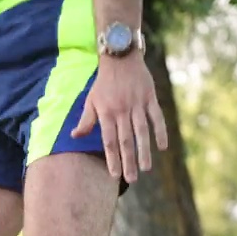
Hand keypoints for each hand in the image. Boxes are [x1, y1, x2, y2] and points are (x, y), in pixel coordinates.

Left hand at [71, 56, 168, 183]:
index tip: (114, 175)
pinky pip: (156, 117)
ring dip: (144, 151)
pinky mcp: (150, 97)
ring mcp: (137, 104)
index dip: (112, 158)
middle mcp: (122, 110)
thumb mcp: (91, 100)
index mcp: (106, 112)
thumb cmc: (104, 82)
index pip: (109, 141)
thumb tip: (74, 137)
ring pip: (142, 131)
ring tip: (146, 168)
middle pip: (126, 140)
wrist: (120, 56)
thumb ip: (85, 120)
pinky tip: (163, 147)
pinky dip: (160, 131)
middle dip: (128, 161)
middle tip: (132, 179)